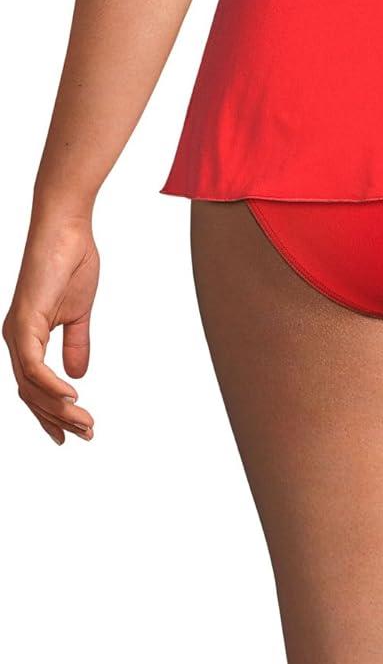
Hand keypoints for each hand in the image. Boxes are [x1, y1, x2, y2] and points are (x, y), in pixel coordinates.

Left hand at [3, 209, 98, 444]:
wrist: (66, 229)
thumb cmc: (72, 261)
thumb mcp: (79, 312)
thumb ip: (76, 343)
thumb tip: (78, 375)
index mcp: (26, 336)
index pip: (34, 387)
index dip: (52, 412)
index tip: (72, 432)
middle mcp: (16, 339)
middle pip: (30, 394)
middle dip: (58, 419)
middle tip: (86, 434)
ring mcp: (17, 332)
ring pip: (30, 387)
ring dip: (58, 409)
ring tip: (84, 423)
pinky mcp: (24, 323)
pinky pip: (33, 367)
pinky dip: (51, 387)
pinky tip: (70, 399)